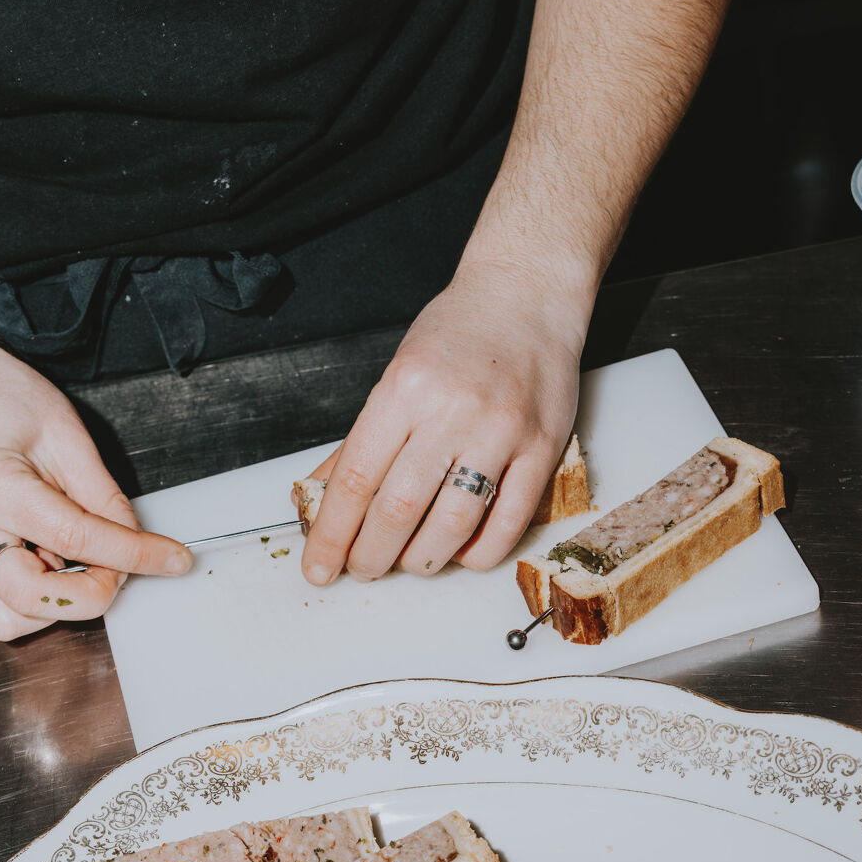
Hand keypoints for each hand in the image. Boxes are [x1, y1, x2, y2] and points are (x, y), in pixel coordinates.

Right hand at [0, 345, 191, 639]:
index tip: (173, 560)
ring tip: (76, 560)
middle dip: (89, 593)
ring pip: (10, 619)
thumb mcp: (65, 432)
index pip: (74, 540)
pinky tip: (53, 563)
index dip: (131, 555)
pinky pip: (5, 608)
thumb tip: (137, 544)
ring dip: (59, 604)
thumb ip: (103, 496)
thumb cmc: (3, 401)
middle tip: (116, 565)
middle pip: (32, 600)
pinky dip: (40, 600)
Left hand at [300, 258, 584, 584]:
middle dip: (371, 555)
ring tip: (411, 561)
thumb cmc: (458, 335)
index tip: (318, 567)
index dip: (331, 534)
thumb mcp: (396, 375)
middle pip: (398, 510)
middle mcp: (451, 411)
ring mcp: (501, 432)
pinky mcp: (543, 449)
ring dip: (423, 559)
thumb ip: (362, 441)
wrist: (527, 293)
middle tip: (364, 568)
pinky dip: (478, 553)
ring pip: (452, 525)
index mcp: (404, 388)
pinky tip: (461, 553)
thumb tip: (319, 497)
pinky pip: (508, 523)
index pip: (356, 479)